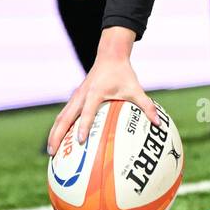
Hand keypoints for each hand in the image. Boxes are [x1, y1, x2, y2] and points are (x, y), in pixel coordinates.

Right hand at [46, 28, 157, 155]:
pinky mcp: (76, 98)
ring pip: (61, 117)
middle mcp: (82, 95)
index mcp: (95, 93)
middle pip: (65, 117)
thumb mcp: (135, 89)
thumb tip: (158, 123)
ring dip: (54, 133)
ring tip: (50, 151)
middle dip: (57, 135)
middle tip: (52, 153)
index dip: (84, 126)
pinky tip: (58, 140)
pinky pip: (65, 114)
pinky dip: (59, 127)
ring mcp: (76, 96)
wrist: (110, 56)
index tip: (80, 141)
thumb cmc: (123, 73)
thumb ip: (146, 105)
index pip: (88, 112)